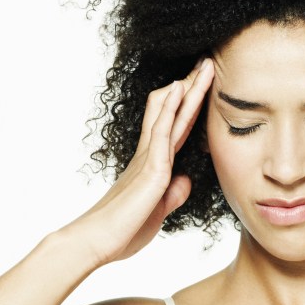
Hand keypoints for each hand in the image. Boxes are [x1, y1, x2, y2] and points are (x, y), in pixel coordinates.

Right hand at [62, 57, 214, 265]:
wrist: (97, 241)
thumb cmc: (123, 229)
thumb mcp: (158, 210)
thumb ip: (172, 195)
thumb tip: (184, 181)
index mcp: (154, 164)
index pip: (177, 127)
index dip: (190, 105)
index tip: (202, 85)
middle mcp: (151, 154)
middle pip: (174, 111)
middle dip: (192, 87)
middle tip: (207, 63)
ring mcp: (150, 158)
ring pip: (170, 113)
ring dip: (188, 88)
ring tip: (203, 65)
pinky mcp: (150, 168)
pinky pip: (161, 130)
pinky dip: (171, 107)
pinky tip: (180, 88)